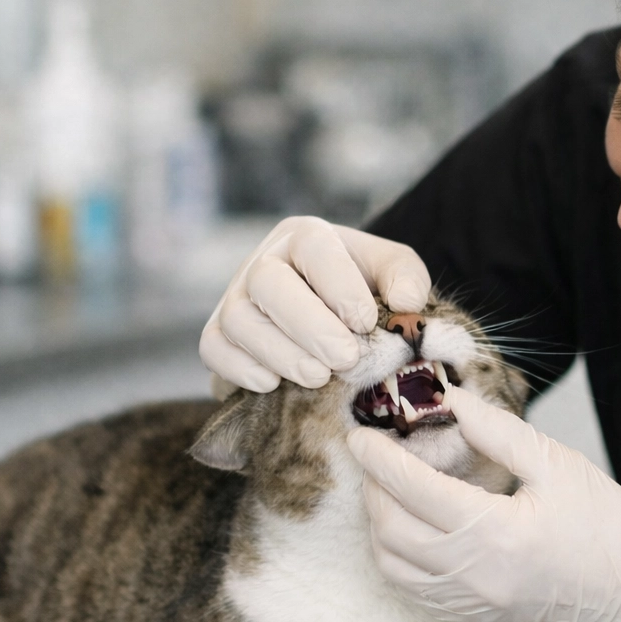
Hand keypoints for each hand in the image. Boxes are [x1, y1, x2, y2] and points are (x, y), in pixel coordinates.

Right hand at [200, 217, 430, 394]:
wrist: (326, 315)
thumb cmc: (362, 287)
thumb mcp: (391, 271)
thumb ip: (406, 277)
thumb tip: (406, 303)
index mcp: (306, 237)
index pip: (313, 248)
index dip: (339, 286)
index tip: (365, 323)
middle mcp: (264, 261)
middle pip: (268, 283)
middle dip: (309, 326)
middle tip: (346, 359)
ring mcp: (235, 297)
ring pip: (239, 320)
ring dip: (279, 353)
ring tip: (318, 378)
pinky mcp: (218, 333)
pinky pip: (214, 349)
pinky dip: (239, 369)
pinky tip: (273, 385)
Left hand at [345, 386, 620, 621]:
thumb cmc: (606, 525)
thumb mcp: (557, 463)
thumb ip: (497, 431)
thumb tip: (449, 401)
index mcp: (498, 533)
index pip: (414, 491)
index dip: (379, 459)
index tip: (360, 434)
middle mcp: (476, 577)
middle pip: (391, 530)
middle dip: (374, 489)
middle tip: (378, 458)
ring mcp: (473, 606)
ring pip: (393, 567)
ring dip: (380, 526)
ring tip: (393, 492)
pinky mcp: (475, 620)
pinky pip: (415, 591)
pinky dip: (400, 558)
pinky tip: (415, 529)